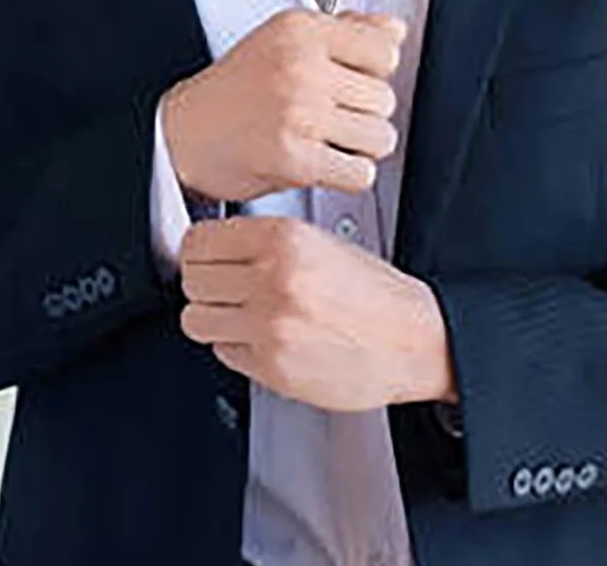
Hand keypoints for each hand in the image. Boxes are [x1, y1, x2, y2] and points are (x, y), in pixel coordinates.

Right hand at [160, 8, 406, 202]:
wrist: (184, 134)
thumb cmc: (236, 89)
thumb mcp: (286, 40)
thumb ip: (346, 31)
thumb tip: (396, 30)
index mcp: (302, 30)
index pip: (386, 51)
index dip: (374, 72)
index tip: (351, 80)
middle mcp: (301, 66)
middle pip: (385, 99)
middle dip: (364, 114)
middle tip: (331, 116)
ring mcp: (299, 112)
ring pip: (380, 138)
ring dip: (360, 147)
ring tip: (329, 140)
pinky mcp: (295, 159)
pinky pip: (359, 173)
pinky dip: (346, 174)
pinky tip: (322, 162)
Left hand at [178, 214, 455, 412]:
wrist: (413, 340)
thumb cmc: (375, 294)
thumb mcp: (321, 243)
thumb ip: (267, 242)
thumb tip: (216, 249)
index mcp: (285, 239)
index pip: (199, 241)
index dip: (198, 251)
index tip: (204, 257)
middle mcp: (274, 279)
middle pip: (192, 280)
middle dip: (203, 285)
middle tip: (220, 288)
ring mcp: (270, 326)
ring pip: (196, 320)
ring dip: (213, 318)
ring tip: (238, 315)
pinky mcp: (273, 368)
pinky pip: (224, 353)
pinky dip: (236, 347)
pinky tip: (262, 338)